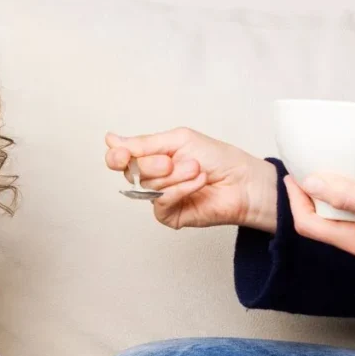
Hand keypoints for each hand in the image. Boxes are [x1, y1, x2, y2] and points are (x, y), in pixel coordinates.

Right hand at [104, 128, 278, 231]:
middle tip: (174, 160)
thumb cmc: (218, 158)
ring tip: (197, 169)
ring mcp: (160, 198)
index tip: (121, 154)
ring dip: (175, 175)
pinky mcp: (169, 216)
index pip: (121, 158)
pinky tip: (198, 183)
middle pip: (132, 172)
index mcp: (152, 157)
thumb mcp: (178, 140)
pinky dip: (180, 190)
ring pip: (148, 186)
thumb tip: (111, 139)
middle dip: (154, 164)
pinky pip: (160, 203)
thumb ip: (143, 143)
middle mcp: (153, 178)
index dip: (117, 156)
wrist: (243, 181)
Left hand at [285, 173, 354, 263]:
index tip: (292, 176)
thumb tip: (310, 184)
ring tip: (327, 177)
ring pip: (341, 223)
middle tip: (305, 174)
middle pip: (321, 225)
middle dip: (307, 200)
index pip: (308, 225)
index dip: (294, 200)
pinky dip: (352, 202)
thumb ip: (346, 194)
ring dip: (329, 201)